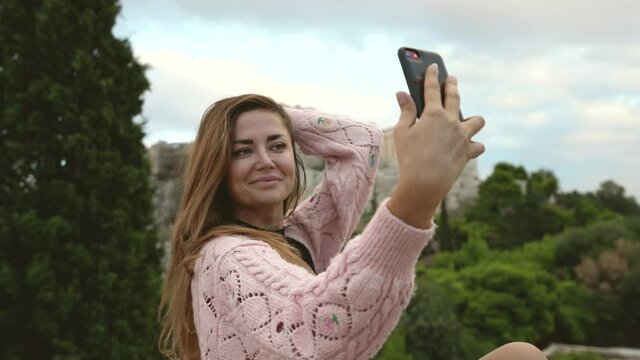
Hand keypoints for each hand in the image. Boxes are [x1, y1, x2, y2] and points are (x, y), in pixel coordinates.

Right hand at [387, 63, 484, 227]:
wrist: (425, 183)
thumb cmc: (409, 157)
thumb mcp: (402, 132)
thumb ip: (405, 111)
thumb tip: (401, 93)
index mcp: (433, 114)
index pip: (432, 88)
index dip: (431, 76)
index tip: (433, 67)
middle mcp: (451, 121)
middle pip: (455, 97)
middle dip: (452, 86)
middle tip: (452, 79)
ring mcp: (462, 136)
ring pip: (477, 121)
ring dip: (472, 120)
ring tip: (467, 121)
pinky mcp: (468, 152)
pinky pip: (477, 145)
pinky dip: (473, 145)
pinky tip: (467, 147)